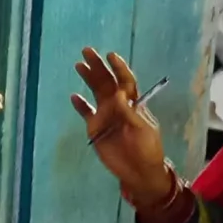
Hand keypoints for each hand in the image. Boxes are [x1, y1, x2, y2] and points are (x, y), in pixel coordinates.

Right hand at [69, 46, 171, 206]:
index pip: (125, 81)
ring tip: (79, 65)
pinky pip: (86, 113)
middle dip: (98, 66)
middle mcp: (117, 105)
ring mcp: (106, 116)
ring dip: (88, 79)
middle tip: (87, 51)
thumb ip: (129, 112)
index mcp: (132, 103)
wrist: (139, 171)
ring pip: (95, 92)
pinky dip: (80, 105)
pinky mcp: (96, 128)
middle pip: (107, 82)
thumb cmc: (147, 149)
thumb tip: (117, 93)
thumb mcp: (143, 130)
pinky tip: (74, 96)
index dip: (119, 68)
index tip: (111, 55)